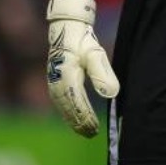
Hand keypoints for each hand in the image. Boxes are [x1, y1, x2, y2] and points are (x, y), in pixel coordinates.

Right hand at [46, 0, 119, 136]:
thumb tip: (112, 94)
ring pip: (63, 109)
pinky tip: (76, 120)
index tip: (96, 129)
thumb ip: (103, 74)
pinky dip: (68, 114)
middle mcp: (57, 83)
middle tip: (93, 134)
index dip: (86, 118)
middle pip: (69, 110)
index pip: (77, 104)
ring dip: (74, 121)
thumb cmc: (83, 41)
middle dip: (80, 123)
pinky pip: (61, 103)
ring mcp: (53, 83)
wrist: (67, 29)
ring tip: (87, 131)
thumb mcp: (96, 55)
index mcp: (67, 77)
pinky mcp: (54, 83)